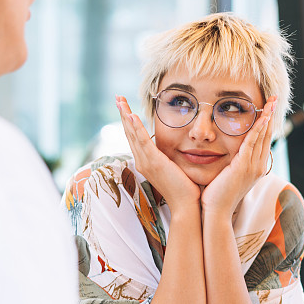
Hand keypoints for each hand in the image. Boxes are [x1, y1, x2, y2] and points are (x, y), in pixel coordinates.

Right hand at [116, 96, 200, 210]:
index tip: (125, 106)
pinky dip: (136, 128)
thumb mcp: (173, 168)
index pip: (134, 137)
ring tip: (120, 101)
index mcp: (146, 162)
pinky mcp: (154, 162)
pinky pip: (143, 142)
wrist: (186, 205)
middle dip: (123, 114)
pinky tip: (132, 115)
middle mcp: (142, 161)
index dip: (129, 121)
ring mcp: (146, 162)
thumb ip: (169, 157)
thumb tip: (173, 147)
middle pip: (129, 133)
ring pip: (132, 134)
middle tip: (117, 97)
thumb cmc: (184, 189)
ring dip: (126, 116)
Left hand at [200, 96, 276, 216]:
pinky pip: (252, 142)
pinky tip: (262, 116)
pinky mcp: (243, 166)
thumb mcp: (227, 176)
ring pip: (262, 136)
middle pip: (267, 135)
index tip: (268, 108)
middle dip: (270, 115)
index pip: (264, 140)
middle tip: (273, 98)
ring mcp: (253, 167)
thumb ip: (231, 164)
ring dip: (267, 117)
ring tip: (270, 101)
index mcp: (255, 168)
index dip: (267, 123)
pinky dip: (257, 128)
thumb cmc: (216, 196)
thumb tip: (226, 155)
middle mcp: (258, 166)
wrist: (215, 213)